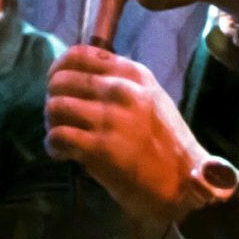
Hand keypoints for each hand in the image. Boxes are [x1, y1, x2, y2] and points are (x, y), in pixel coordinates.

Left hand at [44, 45, 208, 223]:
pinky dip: (53, 145)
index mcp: (132, 74)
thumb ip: (116, 82)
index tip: (56, 84)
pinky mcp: (102, 147)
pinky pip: (57, 135)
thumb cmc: (165, 143)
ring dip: (51, 124)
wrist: (187, 184)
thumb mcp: (149, 98)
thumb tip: (74, 75)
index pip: (78, 55)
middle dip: (53, 99)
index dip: (59, 68)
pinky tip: (63, 154)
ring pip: (54, 106)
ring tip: (62, 137)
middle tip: (61, 118)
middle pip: (60, 80)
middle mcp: (122, 90)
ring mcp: (111, 118)